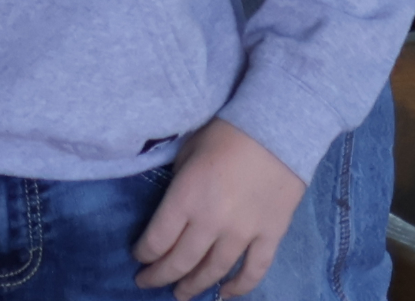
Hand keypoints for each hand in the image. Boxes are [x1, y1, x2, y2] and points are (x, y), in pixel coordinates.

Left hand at [134, 120, 304, 297]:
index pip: (157, 239)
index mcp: (185, 198)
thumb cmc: (223, 134)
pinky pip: (254, 271)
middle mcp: (211, 223)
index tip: (138, 258)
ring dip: (195, 286)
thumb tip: (169, 208)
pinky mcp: (271, 237)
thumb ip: (177, 186)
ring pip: (214, 271)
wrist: (276, 130)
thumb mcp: (185, 152)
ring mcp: (243, 234)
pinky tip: (225, 294)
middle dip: (160, 276)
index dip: (144, 254)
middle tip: (147, 283)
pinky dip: (239, 287)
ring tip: (180, 295)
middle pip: (181, 261)